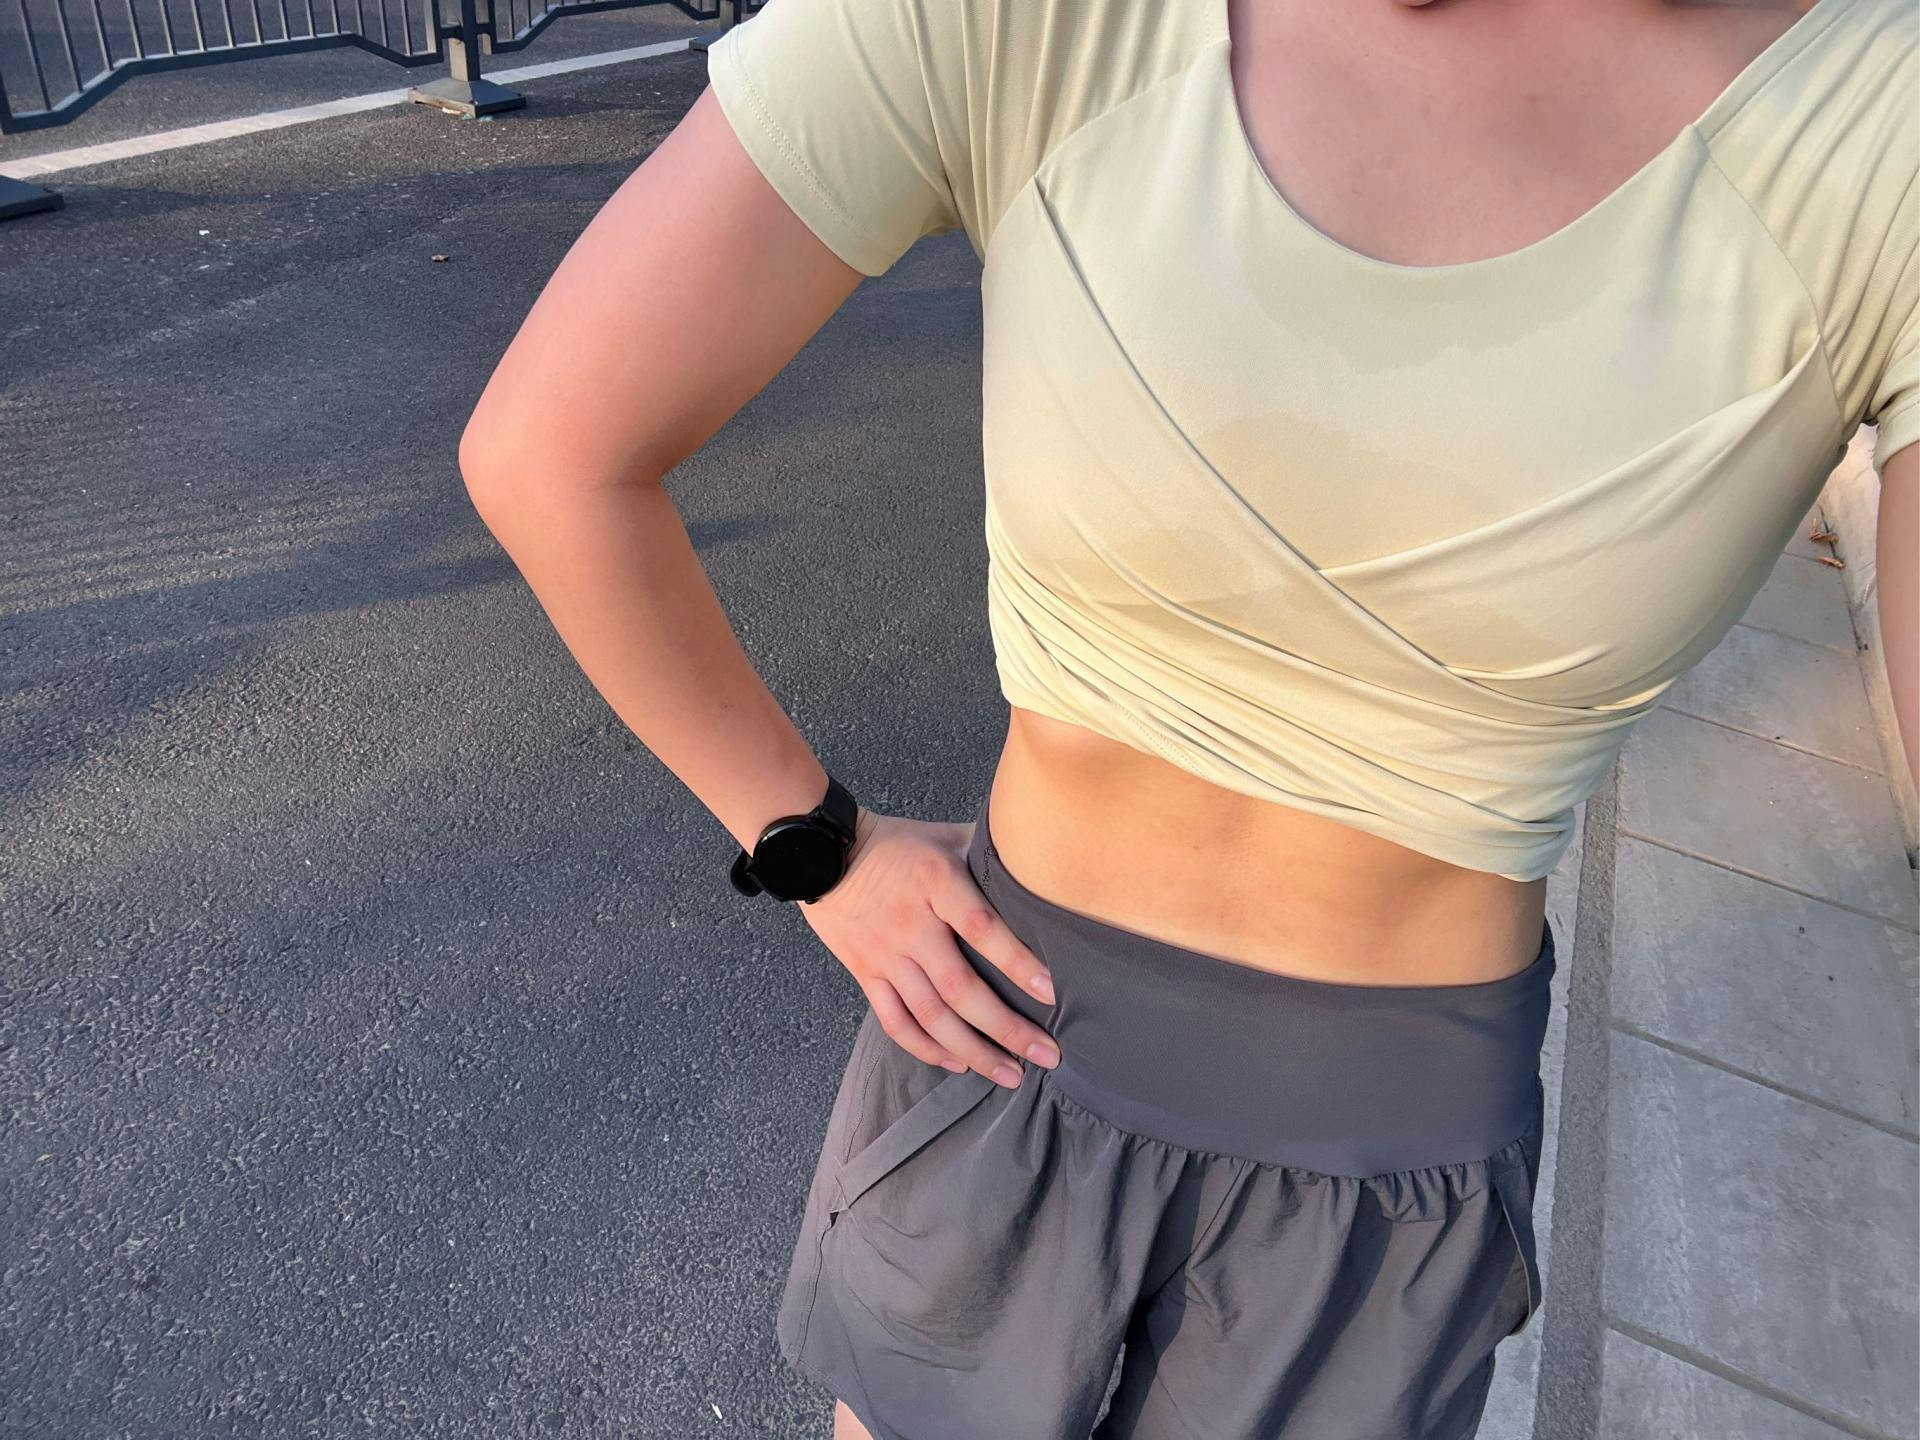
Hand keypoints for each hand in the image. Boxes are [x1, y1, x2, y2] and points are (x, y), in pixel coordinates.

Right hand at [800, 808, 1060, 1087]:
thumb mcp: (944, 836)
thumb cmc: (895, 844)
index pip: (981, 927)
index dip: (1016, 961)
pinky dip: (927, 1048)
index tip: (1050, 991)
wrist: (821, 855)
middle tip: (1047, 1056)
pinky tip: (958, 1063)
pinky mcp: (866, 974)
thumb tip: (1036, 863)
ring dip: (974, 1051)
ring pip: (931, 1016)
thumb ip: (986, 852)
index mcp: (937, 884)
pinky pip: (896, 1021)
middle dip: (1007, 1028)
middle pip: (960, 988)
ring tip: (1011, 1075)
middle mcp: (913, 925)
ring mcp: (887, 955)